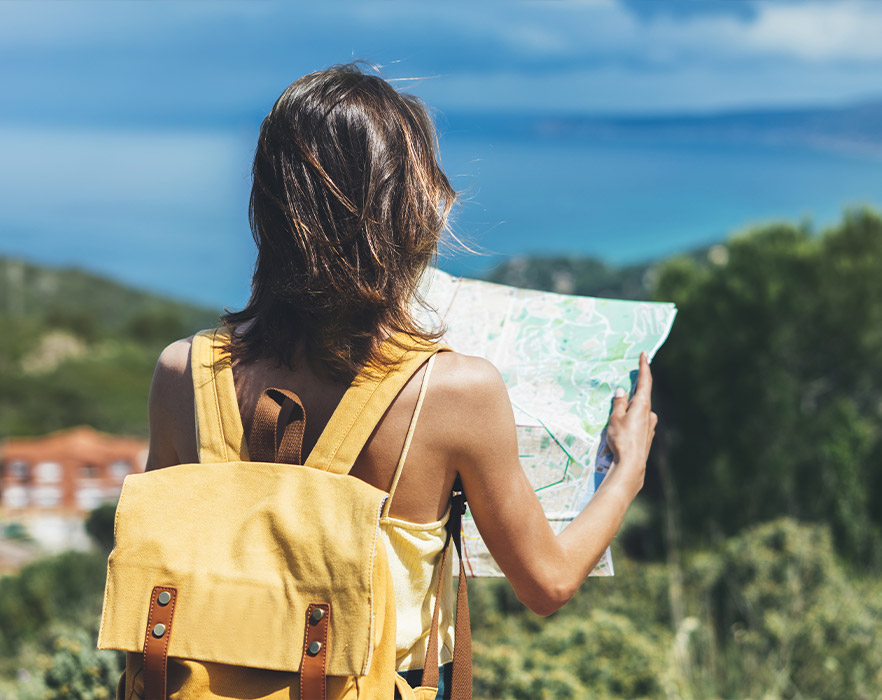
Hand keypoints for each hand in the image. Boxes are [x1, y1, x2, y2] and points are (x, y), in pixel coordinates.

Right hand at [605, 352, 656, 494]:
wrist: (631, 465)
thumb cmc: (622, 439)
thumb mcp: (615, 418)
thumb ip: (619, 403)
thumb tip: (621, 391)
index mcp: (643, 405)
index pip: (645, 381)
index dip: (644, 367)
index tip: (644, 354)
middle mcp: (650, 414)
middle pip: (641, 399)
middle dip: (631, 397)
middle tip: (619, 400)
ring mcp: (651, 426)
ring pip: (640, 413)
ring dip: (630, 413)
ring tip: (616, 422)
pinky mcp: (648, 437)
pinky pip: (639, 424)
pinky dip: (631, 423)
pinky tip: (623, 432)